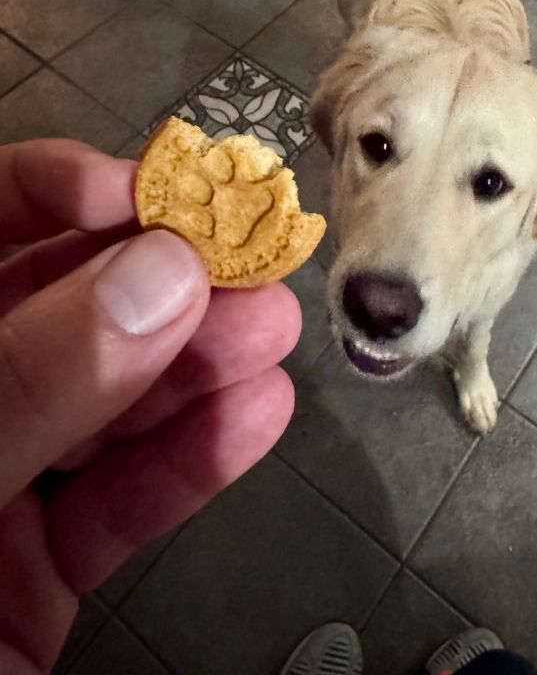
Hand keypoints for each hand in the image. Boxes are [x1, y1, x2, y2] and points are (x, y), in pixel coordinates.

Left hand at [0, 139, 299, 673]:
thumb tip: (154, 280)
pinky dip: (189, 462)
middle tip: (244, 262)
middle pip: (51, 316)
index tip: (144, 195)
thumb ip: (25, 387)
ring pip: (98, 409)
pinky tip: (254, 415)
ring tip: (272, 332)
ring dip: (194, 366)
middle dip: (156, 283)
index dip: (49, 195)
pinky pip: (115, 507)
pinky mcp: (31, 579)